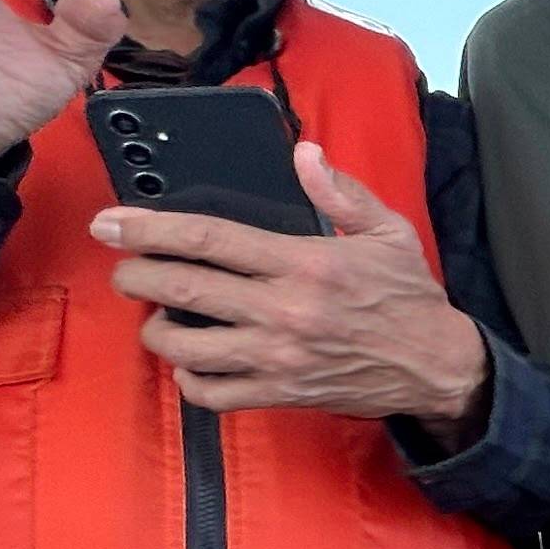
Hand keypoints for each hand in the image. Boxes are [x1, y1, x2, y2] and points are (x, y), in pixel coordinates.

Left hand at [95, 146, 489, 425]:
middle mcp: (284, 311)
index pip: (211, 238)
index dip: (152, 227)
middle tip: (120, 266)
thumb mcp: (388, 232)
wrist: (436, 366)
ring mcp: (277, 356)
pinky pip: (211, 394)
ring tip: (157, 315)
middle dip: (134, 274)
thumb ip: (341, 192)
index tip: (113, 221)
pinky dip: (189, 380)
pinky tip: (192, 362)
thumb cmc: (409, 297)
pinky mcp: (280, 392)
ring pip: (186, 346)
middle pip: (183, 289)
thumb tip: (304, 154)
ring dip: (156, 329)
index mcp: (305, 263)